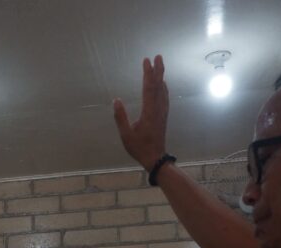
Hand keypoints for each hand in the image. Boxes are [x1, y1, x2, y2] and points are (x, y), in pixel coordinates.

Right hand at [113, 55, 169, 170]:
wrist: (156, 158)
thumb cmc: (139, 148)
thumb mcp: (126, 135)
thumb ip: (121, 117)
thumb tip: (116, 100)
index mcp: (149, 112)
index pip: (148, 88)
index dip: (147, 74)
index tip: (146, 61)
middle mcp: (157, 109)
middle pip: (158, 86)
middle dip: (158, 70)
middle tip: (158, 56)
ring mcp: (162, 113)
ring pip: (163, 91)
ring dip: (161, 77)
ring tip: (160, 65)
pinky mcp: (163, 117)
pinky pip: (164, 98)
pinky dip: (163, 88)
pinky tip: (163, 85)